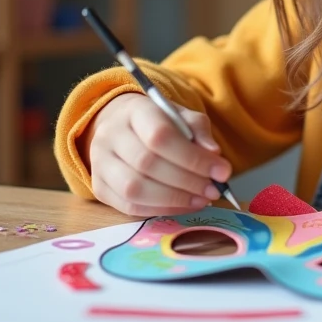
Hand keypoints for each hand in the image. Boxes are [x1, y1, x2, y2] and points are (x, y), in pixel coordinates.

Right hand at [87, 93, 232, 216]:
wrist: (122, 126)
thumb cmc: (158, 122)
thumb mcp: (183, 117)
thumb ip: (198, 132)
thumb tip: (214, 155)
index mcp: (134, 111)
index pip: (160, 136)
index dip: (193, 158)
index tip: (222, 171)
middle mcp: (110, 135)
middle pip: (147, 164)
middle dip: (187, 181)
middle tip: (213, 190)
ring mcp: (100, 162)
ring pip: (135, 189)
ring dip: (173, 200)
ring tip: (201, 200)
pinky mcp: (99, 187)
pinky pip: (128, 206)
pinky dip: (160, 210)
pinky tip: (182, 205)